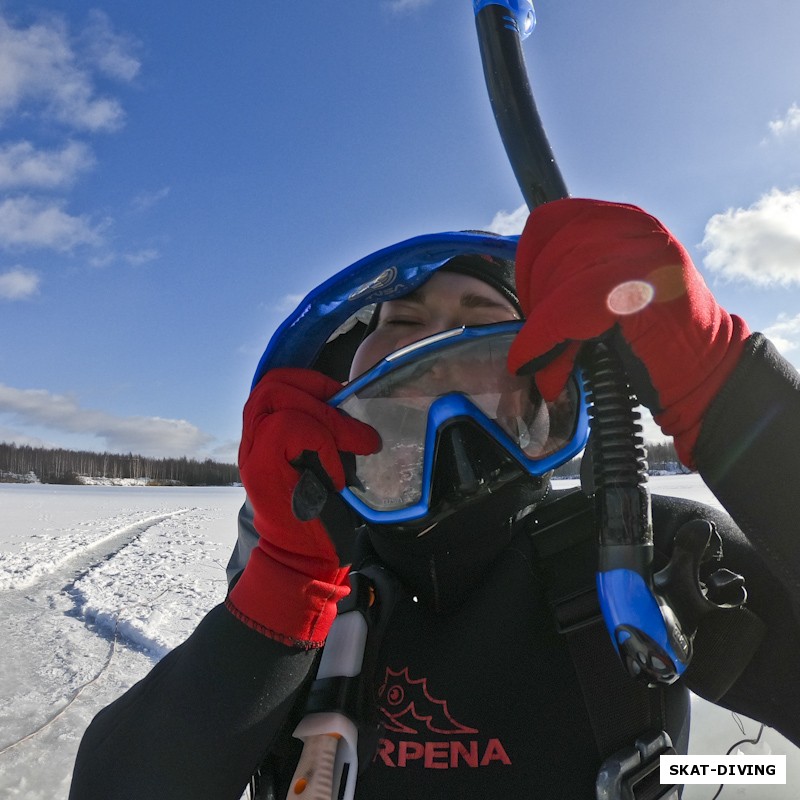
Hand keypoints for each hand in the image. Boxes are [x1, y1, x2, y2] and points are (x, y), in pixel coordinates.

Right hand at [226, 368, 380, 646]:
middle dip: (317, 389)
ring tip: (355, 444)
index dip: (310, 380)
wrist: (305, 560)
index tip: (343, 395)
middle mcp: (253, 440)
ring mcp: (254, 454)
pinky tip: (337, 473)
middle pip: (272, 384)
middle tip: (348, 414)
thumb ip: (328, 430)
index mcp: (267, 434)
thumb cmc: (322, 511)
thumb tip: (357, 401)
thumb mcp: (327, 459)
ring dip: (325, 417)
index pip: (275, 383)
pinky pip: (291, 429)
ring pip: (280, 400)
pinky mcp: (262, 470)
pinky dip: (323, 443)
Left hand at [507, 198, 749, 465]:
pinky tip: (544, 372)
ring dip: (541, 331)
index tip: (529, 301)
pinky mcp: (637, 290)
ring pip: (556, 282)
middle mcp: (635, 230)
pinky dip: (543, 344)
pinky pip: (564, 311)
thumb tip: (521, 291)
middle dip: (534, 303)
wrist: (707, 373)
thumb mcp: (613, 289)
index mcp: (625, 220)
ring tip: (549, 365)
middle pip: (548, 254)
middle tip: (540, 341)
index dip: (527, 263)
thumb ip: (574, 275)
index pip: (549, 222)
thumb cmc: (654, 339)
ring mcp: (640, 256)